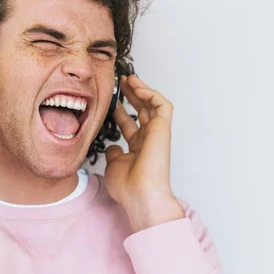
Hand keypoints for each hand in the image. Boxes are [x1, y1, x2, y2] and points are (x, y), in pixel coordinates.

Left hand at [105, 75, 184, 231]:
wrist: (140, 194)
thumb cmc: (127, 186)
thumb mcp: (113, 165)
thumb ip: (114, 152)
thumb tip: (112, 146)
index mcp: (137, 148)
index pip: (129, 123)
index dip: (120, 109)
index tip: (109, 100)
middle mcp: (148, 139)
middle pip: (141, 111)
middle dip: (130, 95)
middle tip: (119, 82)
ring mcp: (156, 133)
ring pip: (152, 104)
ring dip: (141, 89)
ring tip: (128, 78)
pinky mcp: (163, 128)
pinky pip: (162, 105)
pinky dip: (150, 93)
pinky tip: (137, 86)